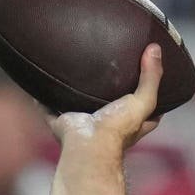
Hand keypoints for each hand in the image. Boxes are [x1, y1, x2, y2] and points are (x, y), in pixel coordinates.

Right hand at [47, 44, 163, 149]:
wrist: (88, 145)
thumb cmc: (118, 128)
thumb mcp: (144, 101)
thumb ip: (151, 77)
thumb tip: (155, 49)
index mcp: (130, 123)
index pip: (146, 110)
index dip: (148, 94)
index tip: (148, 75)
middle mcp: (108, 124)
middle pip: (112, 106)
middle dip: (110, 92)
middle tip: (108, 68)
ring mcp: (84, 124)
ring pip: (80, 105)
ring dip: (77, 93)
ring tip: (75, 69)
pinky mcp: (63, 123)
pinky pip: (48, 108)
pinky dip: (42, 99)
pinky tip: (39, 84)